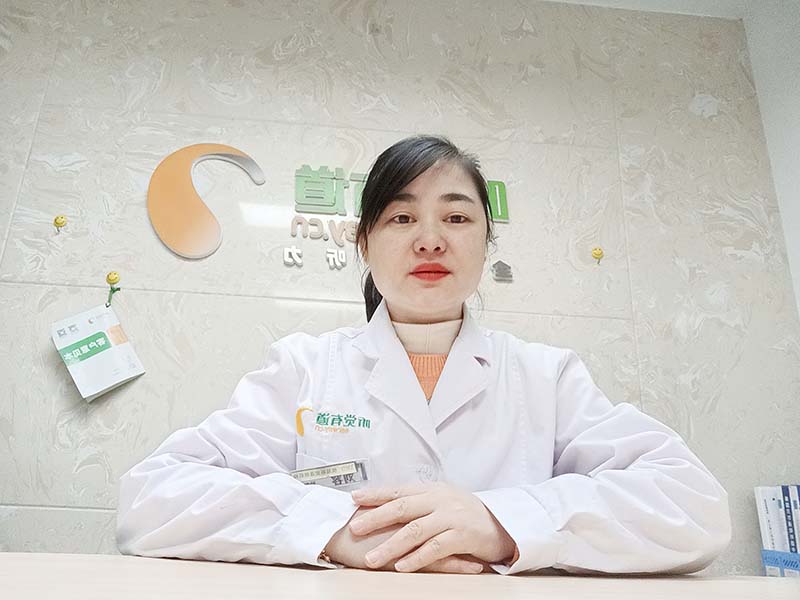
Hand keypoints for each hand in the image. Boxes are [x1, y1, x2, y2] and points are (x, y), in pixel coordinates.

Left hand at [348, 483, 516, 571]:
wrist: (504, 523)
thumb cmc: (469, 514)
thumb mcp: (444, 501)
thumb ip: (420, 502)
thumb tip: (388, 505)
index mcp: (433, 489)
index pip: (398, 490)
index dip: (375, 494)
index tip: (354, 498)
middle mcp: (440, 500)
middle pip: (402, 508)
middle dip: (376, 518)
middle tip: (355, 528)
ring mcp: (452, 517)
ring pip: (415, 531)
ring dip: (391, 546)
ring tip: (373, 559)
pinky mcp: (463, 536)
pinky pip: (435, 548)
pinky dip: (417, 558)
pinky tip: (402, 567)